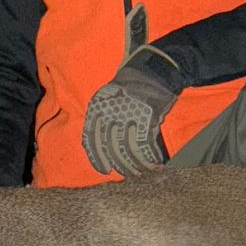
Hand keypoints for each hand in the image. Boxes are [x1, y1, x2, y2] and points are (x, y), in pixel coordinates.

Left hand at [82, 54, 177, 177]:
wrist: (154, 71)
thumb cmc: (131, 87)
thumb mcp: (108, 99)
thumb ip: (102, 120)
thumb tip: (102, 149)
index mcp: (97, 108)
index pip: (91, 138)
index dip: (97, 158)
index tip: (103, 170)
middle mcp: (109, 112)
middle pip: (110, 147)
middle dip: (119, 164)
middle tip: (127, 174)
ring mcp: (127, 115)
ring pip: (127, 148)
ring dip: (135, 164)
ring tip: (140, 171)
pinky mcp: (146, 117)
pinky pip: (144, 144)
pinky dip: (149, 157)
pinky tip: (154, 163)